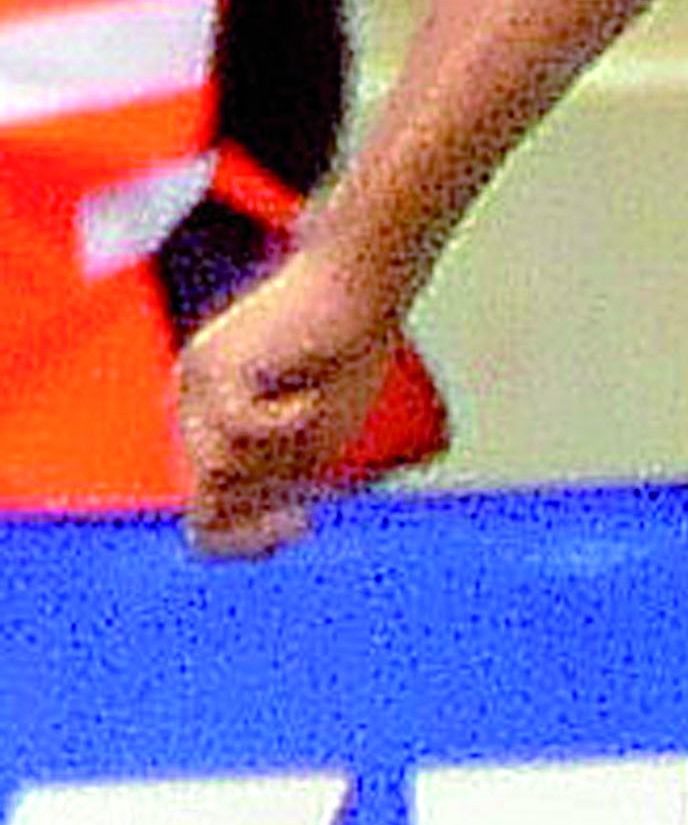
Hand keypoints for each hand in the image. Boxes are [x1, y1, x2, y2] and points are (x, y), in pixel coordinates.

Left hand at [171, 236, 416, 562]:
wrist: (357, 285)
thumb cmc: (346, 358)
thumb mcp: (311, 439)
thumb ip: (276, 480)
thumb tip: (236, 535)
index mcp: (212, 428)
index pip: (207, 511)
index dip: (245, 539)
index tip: (302, 526)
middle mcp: (192, 407)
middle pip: (209, 497)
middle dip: (254, 518)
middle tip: (299, 523)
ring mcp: (196, 385)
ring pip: (223, 467)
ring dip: (280, 458)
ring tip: (316, 424)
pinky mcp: (214, 364)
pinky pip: (242, 428)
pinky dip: (287, 423)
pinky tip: (311, 401)